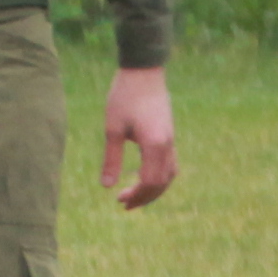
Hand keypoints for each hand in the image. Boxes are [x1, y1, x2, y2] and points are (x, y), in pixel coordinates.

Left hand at [100, 66, 176, 209]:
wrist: (144, 70)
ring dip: (154, 189)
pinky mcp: (169, 133)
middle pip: (162, 182)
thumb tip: (106, 187)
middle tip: (124, 205)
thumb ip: (111, 159)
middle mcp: (167, 144)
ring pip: (169, 174)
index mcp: (154, 145)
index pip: (150, 182)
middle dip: (145, 197)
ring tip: (135, 196)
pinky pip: (170, 163)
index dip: (136, 195)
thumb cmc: (124, 96)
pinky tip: (144, 177)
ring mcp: (171, 139)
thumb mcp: (113, 128)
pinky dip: (159, 176)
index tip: (119, 200)